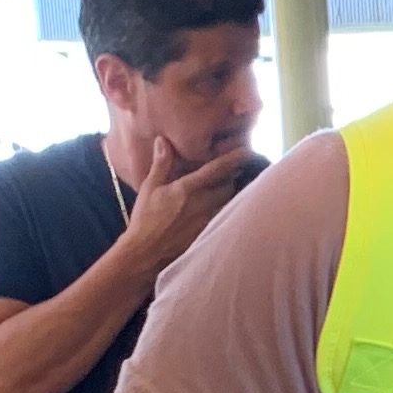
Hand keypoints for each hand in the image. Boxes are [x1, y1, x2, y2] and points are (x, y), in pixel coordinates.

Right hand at [124, 136, 258, 277]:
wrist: (146, 251)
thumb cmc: (145, 218)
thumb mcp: (150, 188)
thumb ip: (161, 164)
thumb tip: (163, 140)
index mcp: (187, 189)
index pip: (216, 170)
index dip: (233, 159)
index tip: (247, 150)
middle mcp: (202, 203)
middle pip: (228, 186)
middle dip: (231, 177)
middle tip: (233, 170)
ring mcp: (207, 220)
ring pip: (228, 202)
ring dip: (230, 194)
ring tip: (228, 187)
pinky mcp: (208, 233)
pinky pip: (223, 217)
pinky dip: (225, 210)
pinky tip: (222, 209)